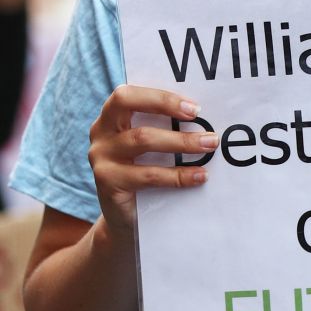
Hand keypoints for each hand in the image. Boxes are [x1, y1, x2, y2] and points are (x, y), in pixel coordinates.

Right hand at [88, 85, 218, 235]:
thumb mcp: (153, 146)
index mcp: (111, 115)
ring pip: (143, 139)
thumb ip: (166, 127)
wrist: (126, 218)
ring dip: (181, 141)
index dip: (160, 96)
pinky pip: (148, 175)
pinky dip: (178, 175)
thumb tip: (206, 116)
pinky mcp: (108, 182)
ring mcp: (100, 157)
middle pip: (126, 103)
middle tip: (200, 116)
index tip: (193, 106)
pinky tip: (199, 176)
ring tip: (209, 144)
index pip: (129, 93)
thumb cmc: (146, 170)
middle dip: (166, 104)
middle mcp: (100, 132)